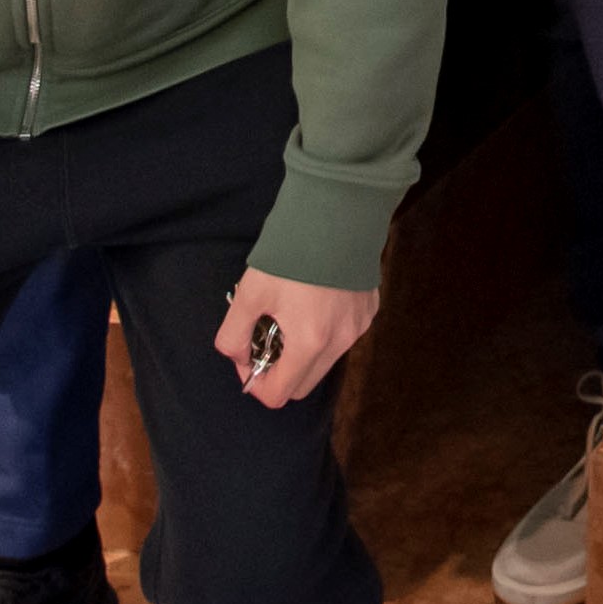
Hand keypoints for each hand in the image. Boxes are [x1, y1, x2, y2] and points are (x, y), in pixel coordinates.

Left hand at [213, 265, 377, 409]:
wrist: (341, 209)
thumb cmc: (294, 251)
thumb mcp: (250, 291)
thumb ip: (233, 334)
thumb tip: (237, 356)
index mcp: (310, 342)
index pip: (278, 395)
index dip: (255, 384)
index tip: (247, 357)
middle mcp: (340, 342)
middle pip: (303, 384)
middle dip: (279, 371)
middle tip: (264, 337)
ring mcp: (359, 326)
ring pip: (324, 361)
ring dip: (302, 352)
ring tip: (289, 314)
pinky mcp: (369, 309)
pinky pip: (342, 336)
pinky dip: (324, 332)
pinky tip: (314, 299)